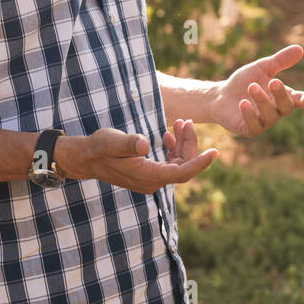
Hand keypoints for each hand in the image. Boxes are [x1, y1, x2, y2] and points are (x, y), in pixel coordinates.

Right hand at [56, 124, 217, 195]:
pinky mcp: (149, 173)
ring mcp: (151, 179)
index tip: (216, 152)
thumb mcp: (113, 141)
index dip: (200, 163)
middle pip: (184, 166)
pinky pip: (170, 163)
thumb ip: (129, 143)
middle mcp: (152, 182)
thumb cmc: (99, 147)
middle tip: (186, 121)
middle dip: (189, 144)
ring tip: (181, 123)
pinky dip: (174, 149)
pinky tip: (170, 135)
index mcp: (148, 176)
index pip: (182, 172)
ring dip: (183, 144)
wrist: (86, 158)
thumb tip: (144, 145)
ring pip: (178, 163)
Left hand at [213, 43, 303, 135]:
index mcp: (283, 97)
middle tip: (274, 81)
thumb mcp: (262, 67)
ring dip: (262, 101)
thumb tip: (300, 49)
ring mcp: (264, 122)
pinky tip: (243, 103)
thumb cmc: (245, 81)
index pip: (300, 100)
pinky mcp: (249, 129)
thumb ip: (280, 61)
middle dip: (281, 95)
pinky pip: (254, 126)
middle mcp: (277, 111)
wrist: (221, 95)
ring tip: (252, 87)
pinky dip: (249, 115)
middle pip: (286, 107)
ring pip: (270, 116)